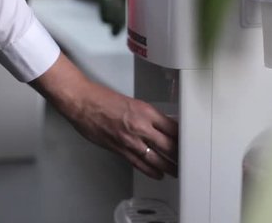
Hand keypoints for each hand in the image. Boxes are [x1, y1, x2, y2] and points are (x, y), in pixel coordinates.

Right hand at [30, 54, 177, 179]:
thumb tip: (163, 125)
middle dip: (179, 155)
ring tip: (177, 172)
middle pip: (168, 145)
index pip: (173, 128)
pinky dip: (150, 170)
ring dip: (168, 166)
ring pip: (156, 158)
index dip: (183, 138)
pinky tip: (158, 174)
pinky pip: (139, 163)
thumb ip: (148, 116)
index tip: (190, 142)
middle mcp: (140, 126)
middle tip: (187, 161)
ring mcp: (130, 140)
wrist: (82, 102)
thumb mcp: (133, 102)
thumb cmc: (102, 99)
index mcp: (146, 111)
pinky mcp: (119, 149)